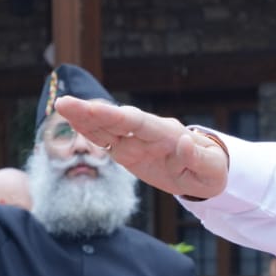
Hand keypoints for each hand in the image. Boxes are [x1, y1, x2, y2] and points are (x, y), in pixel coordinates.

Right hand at [54, 97, 228, 199]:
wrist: (206, 172)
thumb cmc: (212, 171)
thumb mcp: (213, 171)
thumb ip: (198, 159)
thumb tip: (184, 141)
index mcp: (168, 134)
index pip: (140, 123)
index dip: (118, 117)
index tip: (97, 110)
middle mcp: (149, 133)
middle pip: (118, 120)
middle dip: (94, 113)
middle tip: (67, 103)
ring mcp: (137, 140)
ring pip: (108, 127)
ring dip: (85, 118)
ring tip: (62, 105)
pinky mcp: (128, 151)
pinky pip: (106, 140)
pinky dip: (89, 131)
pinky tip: (71, 120)